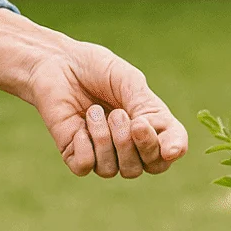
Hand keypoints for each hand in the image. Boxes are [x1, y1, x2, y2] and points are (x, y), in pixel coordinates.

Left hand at [27, 38, 187, 178]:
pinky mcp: (75, 153)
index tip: (165, 144)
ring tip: (93, 110)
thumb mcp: (128, 81)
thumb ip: (148, 110)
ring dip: (105, 137)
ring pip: (116, 169)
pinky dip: (85, 145)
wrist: (57, 60)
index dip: (172, 149)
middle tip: (118, 112)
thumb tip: (170, 149)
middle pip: (146, 166)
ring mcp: (101, 151)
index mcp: (146, 123)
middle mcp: (127, 143)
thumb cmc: (95, 67)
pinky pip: (86, 166)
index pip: (168, 150)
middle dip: (136, 143)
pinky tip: (79, 124)